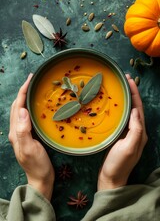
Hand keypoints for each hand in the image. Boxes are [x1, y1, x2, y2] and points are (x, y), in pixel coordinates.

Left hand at [8, 74, 54, 199]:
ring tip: (35, 89)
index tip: (30, 79)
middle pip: (17, 106)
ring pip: (22, 110)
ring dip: (26, 98)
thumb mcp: (29, 148)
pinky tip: (38, 105)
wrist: (40, 178)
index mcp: (16, 131)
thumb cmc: (36, 165)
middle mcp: (17, 129)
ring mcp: (22, 132)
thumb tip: (22, 110)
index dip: (23, 92)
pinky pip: (28, 116)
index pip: (18, 106)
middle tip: (33, 80)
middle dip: (23, 91)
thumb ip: (23, 130)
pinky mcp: (29, 134)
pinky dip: (31, 106)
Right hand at [98, 74, 147, 190]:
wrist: (111, 177)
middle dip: (131, 93)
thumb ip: (135, 129)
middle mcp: (136, 131)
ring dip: (125, 99)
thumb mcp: (129, 147)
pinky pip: (121, 118)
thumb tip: (134, 111)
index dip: (135, 93)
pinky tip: (113, 105)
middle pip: (135, 107)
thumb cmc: (119, 164)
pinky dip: (119, 108)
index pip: (138, 108)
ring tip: (119, 89)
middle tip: (124, 80)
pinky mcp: (120, 135)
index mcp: (140, 132)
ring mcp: (128, 133)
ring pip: (128, 111)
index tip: (129, 80)